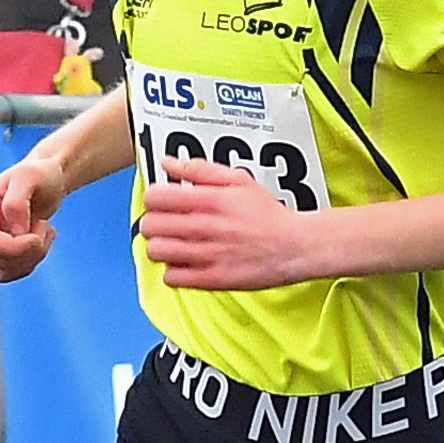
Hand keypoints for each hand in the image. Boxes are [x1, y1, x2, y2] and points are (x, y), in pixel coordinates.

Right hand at [0, 153, 69, 280]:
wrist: (46, 181)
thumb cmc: (39, 175)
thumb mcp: (30, 176)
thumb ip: (16, 203)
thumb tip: (15, 232)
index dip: (14, 246)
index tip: (37, 235)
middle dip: (28, 250)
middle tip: (45, 227)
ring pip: (5, 270)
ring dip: (33, 256)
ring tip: (44, 230)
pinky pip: (12, 273)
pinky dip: (32, 261)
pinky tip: (40, 240)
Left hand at [139, 155, 307, 289]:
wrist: (294, 246)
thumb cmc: (267, 214)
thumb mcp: (237, 180)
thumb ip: (200, 170)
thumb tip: (168, 162)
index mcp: (208, 200)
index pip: (155, 197)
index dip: (154, 198)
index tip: (162, 201)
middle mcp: (203, 227)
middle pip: (150, 225)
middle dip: (154, 222)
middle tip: (166, 223)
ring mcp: (206, 255)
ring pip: (156, 251)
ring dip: (160, 246)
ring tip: (174, 244)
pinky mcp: (211, 279)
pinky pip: (172, 278)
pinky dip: (173, 271)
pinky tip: (186, 262)